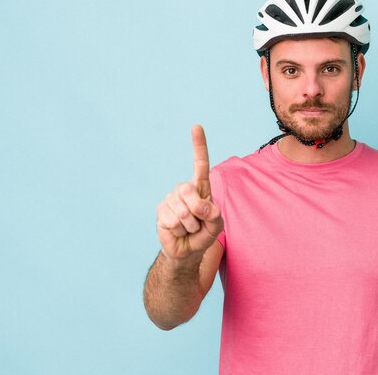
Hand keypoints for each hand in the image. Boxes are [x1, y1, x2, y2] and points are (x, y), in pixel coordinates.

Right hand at [156, 125, 223, 261]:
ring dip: (190, 225)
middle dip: (198, 210)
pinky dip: (179, 230)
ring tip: (189, 229)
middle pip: (189, 189)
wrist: (187, 251)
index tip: (196, 127)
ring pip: (182, 209)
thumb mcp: (216, 226)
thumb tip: (203, 208)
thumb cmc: (203, 234)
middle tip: (199, 222)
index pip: (200, 164)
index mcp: (200, 188)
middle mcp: (184, 190)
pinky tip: (178, 231)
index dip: (198, 146)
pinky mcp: (161, 211)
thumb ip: (215, 216)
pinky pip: (172, 219)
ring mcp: (171, 199)